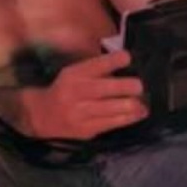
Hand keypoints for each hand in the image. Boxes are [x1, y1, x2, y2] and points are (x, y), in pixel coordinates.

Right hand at [23, 50, 147, 140]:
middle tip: (139, 86)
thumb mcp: (74, 74)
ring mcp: (81, 112)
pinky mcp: (87, 129)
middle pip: (107, 88)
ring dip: (133, 105)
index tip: (128, 57)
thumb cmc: (66, 90)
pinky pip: (113, 123)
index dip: (113, 60)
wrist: (43, 116)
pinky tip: (139, 114)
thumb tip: (128, 64)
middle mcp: (77, 92)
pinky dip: (129, 118)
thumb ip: (97, 70)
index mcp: (75, 74)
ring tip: (143, 104)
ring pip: (113, 108)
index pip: (96, 65)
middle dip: (128, 86)